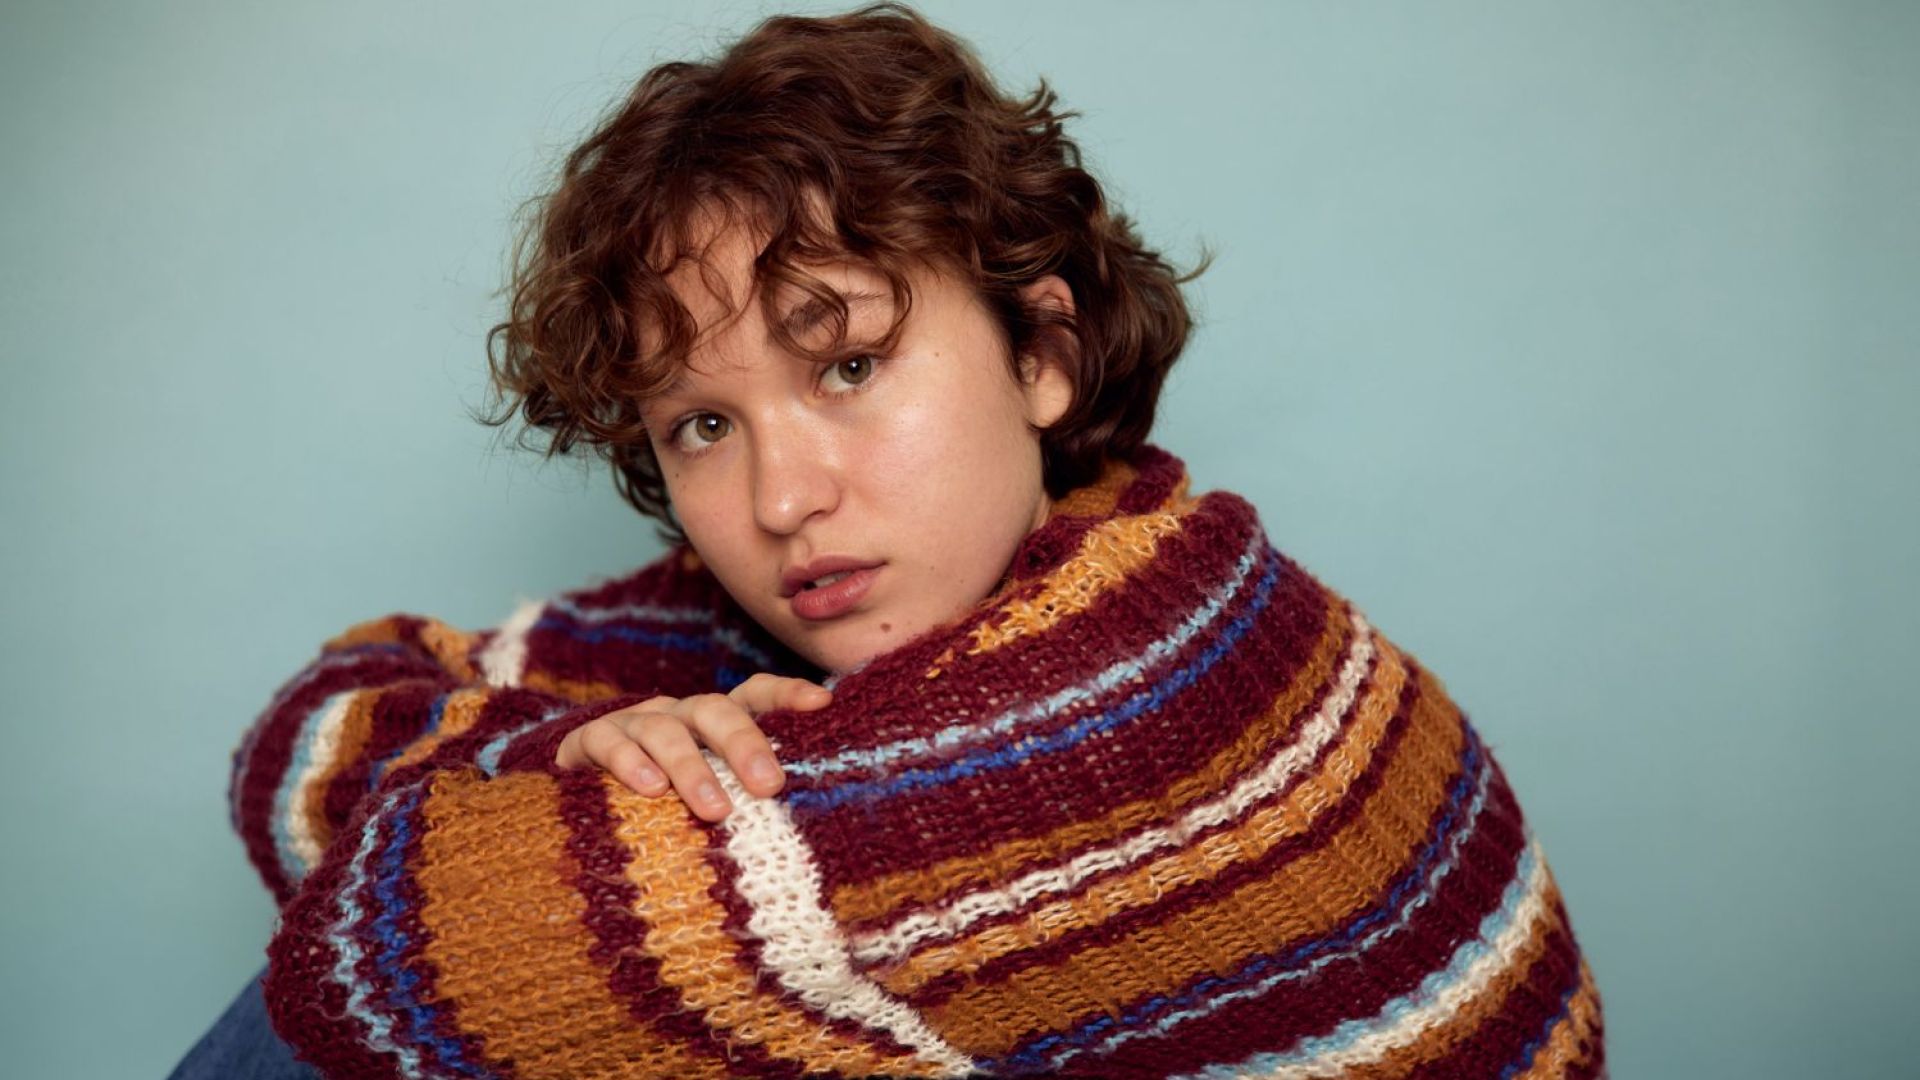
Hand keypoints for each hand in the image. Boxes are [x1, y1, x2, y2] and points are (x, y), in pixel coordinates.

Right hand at [553, 673, 832, 820]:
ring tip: (715, 808)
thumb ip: (745, 803)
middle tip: (769, 786)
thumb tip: (809, 829)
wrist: (579, 813)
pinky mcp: (589, 740)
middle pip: (715, 710)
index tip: (820, 705)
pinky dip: (631, 763)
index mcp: (713, 726)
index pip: (754, 696)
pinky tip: (650, 791)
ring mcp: (633, 724)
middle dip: (745, 744)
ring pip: (666, 730)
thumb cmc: (662, 814)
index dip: (786, 694)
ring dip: (691, 768)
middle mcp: (678, 716)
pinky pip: (610, 741)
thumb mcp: (709, 805)